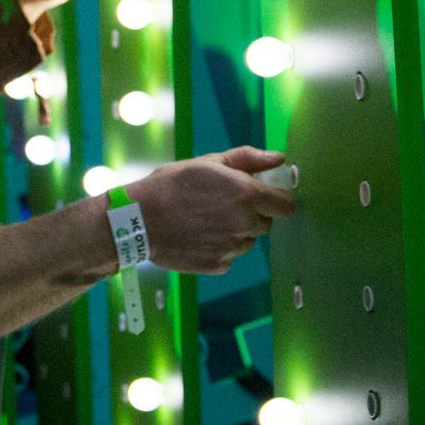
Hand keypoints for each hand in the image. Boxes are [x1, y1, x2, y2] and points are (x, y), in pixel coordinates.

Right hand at [124, 147, 295, 274]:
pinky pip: (229, 257)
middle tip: (221, 206)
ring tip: (205, 222)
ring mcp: (232, 248)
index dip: (276, 200)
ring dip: (236, 233)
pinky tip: (197, 237)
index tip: (263, 197)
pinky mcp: (218, 265)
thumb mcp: (209, 162)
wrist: (138, 220)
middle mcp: (244, 223)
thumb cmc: (171, 185)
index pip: (286, 205)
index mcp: (246, 194)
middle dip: (251, 215)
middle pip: (266, 223)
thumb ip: (248, 159)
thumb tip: (279, 158)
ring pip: (247, 241)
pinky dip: (219, 249)